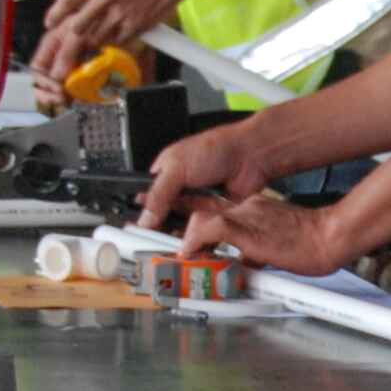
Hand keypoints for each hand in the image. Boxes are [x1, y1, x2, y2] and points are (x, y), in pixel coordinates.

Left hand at [34, 0, 189, 78]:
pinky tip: (112, 29)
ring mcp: (122, 13)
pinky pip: (116, 40)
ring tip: (94, 28)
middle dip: (73, 29)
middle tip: (73, 27)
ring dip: (91, 34)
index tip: (50, 21)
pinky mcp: (136, 25)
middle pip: (78, 25)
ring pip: (96, 35)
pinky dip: (111, 38)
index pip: (69, 0)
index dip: (56, 14)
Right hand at [141, 117, 276, 226]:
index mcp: (168, 171)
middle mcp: (182, 187)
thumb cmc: (217, 148)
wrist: (251, 156)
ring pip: (184, 223)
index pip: (149, 196)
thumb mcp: (177, 168)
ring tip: (173, 241)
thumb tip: (144, 217)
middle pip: (165, 213)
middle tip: (155, 237)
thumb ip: (158, 194)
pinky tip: (193, 239)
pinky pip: (202, 227)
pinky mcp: (214, 212)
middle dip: (161, 224)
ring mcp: (199, 200)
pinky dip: (198, 232)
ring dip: (180, 230)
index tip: (139, 227)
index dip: (144, 212)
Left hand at [182, 190, 351, 273]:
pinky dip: (196, 241)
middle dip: (189, 235)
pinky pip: (211, 229)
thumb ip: (258, 252)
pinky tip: (192, 254)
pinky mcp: (247, 229)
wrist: (330, 237)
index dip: (198, 229)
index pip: (218, 214)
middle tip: (183, 255)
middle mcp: (247, 209)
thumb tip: (246, 266)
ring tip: (186, 260)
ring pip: (202, 219)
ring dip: (190, 241)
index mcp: (255, 210)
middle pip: (204, 214)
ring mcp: (246, 217)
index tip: (189, 243)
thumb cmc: (313, 243)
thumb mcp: (278, 247)